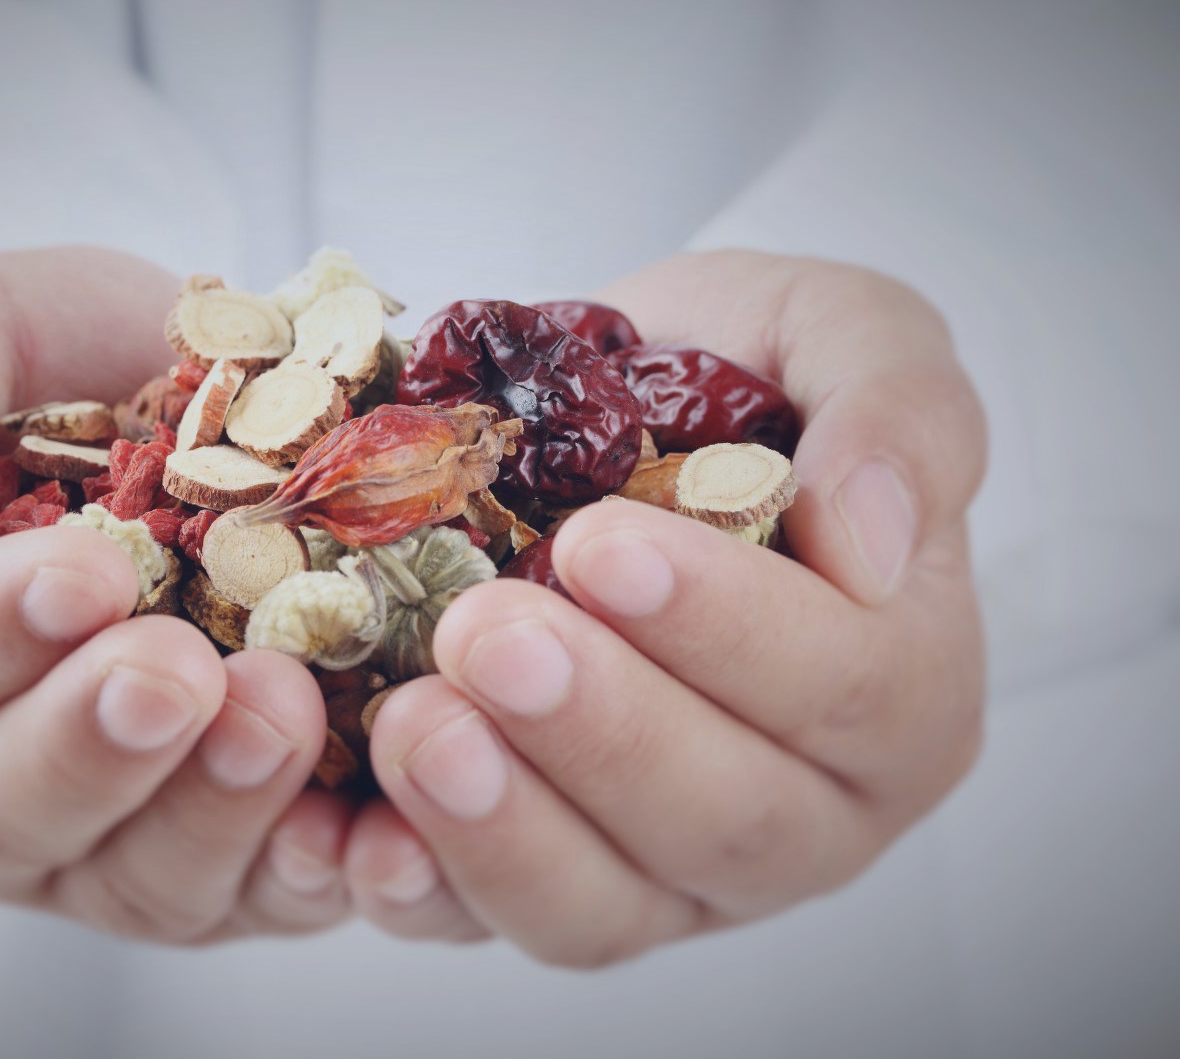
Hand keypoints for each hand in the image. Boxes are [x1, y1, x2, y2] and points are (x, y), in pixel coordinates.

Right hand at [0, 249, 351, 943]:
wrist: (227, 416)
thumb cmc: (78, 372)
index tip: (84, 571)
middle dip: (91, 748)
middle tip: (177, 671)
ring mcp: (103, 842)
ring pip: (133, 883)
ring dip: (209, 812)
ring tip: (282, 710)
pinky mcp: (227, 867)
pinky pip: (261, 906)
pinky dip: (313, 876)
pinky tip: (364, 833)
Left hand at [341, 251, 987, 965]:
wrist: (613, 417)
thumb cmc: (739, 383)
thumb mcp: (841, 336)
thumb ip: (900, 412)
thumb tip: (878, 542)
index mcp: (903, 686)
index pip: (845, 687)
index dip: (726, 628)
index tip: (600, 545)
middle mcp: (804, 807)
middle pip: (725, 818)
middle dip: (598, 730)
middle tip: (483, 633)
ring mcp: (669, 866)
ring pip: (607, 904)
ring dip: (504, 826)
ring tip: (412, 725)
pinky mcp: (549, 881)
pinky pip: (489, 924)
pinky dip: (421, 890)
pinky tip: (356, 839)